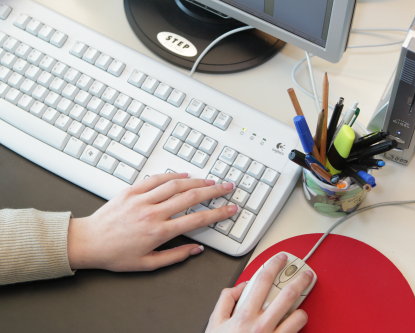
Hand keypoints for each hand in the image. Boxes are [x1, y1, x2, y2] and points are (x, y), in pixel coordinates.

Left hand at [67, 173, 236, 270]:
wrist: (87, 242)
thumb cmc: (115, 255)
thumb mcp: (147, 264)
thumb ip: (175, 256)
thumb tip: (196, 249)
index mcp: (159, 232)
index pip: (197, 220)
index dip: (218, 213)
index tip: (230, 209)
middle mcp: (153, 213)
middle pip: (191, 197)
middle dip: (214, 191)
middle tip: (227, 187)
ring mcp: (142, 199)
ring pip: (176, 185)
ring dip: (197, 181)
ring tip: (210, 180)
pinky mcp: (131, 191)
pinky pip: (156, 179)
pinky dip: (172, 175)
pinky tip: (184, 175)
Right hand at [205, 253, 312, 332]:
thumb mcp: (215, 322)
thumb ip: (226, 299)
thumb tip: (242, 286)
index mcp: (244, 315)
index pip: (262, 281)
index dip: (274, 265)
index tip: (280, 259)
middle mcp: (261, 325)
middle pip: (287, 295)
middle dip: (299, 280)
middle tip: (305, 273)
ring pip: (298, 315)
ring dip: (302, 305)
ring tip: (302, 300)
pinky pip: (296, 332)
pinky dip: (299, 324)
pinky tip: (297, 320)